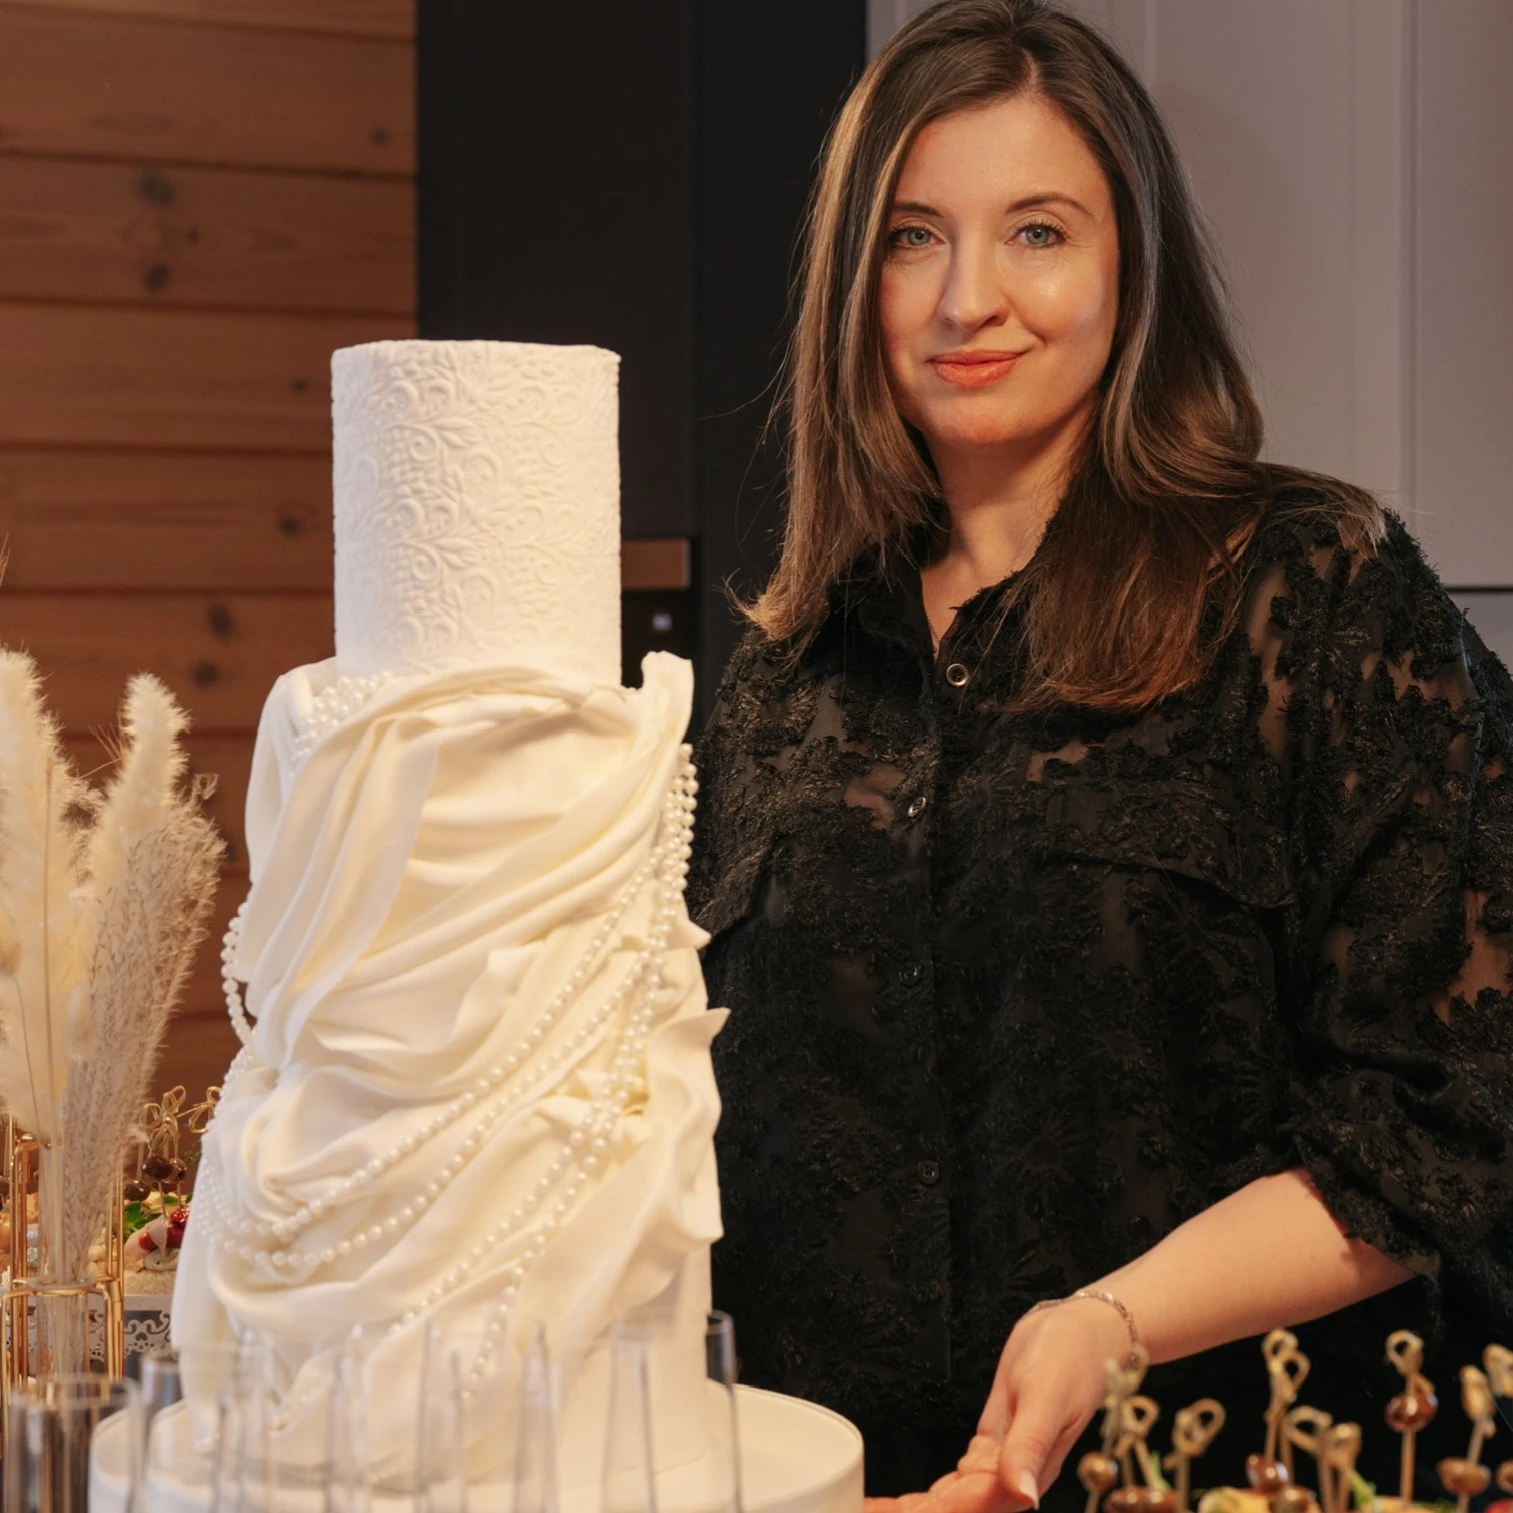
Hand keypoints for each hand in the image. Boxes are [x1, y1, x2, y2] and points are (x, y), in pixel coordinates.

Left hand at [863, 1297, 1128, 1512]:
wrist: (1080, 1331)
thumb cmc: (1071, 1358)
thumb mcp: (1047, 1396)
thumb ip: (1030, 1445)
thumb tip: (1023, 1495)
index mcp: (1025, 1474)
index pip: (967, 1507)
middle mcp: (1012, 1478)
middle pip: (955, 1509)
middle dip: (913, 1512)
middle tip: (861, 1509)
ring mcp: (1001, 1463)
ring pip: (954, 1499)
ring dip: (918, 1507)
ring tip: (875, 1508)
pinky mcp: (994, 1445)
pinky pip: (961, 1479)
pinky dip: (935, 1492)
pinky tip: (913, 1500)